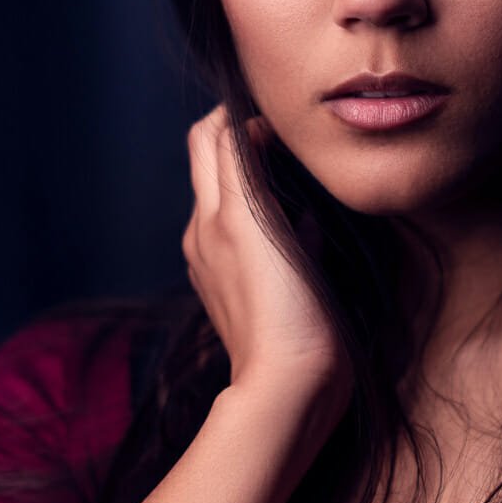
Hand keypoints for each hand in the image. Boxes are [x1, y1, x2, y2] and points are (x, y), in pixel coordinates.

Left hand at [182, 104, 348, 405]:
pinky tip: (297, 231)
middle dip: (242, 138)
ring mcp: (215, 264)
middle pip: (211, 161)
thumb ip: (249, 173)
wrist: (287, 389)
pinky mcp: (232, 290)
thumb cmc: (287, 313)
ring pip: (227, 199)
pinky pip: (242, 236)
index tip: (280, 113)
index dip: (239, 113)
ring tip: (297, 177)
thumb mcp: (263, 228)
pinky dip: (261, 217)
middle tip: (286, 135)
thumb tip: (249, 132)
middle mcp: (204, 235)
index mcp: (214, 215)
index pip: (210, 137)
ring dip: (253, 177)